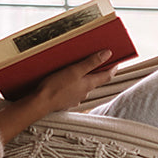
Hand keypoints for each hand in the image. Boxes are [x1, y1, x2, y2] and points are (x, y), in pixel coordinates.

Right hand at [0, 50, 117, 144]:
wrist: (40, 103)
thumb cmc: (56, 86)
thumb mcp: (75, 70)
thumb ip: (91, 62)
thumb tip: (107, 54)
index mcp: (88, 84)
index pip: (106, 76)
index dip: (112, 69)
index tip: (117, 63)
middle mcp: (84, 93)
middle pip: (95, 81)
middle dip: (97, 73)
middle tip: (97, 64)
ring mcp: (75, 98)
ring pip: (83, 87)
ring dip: (83, 80)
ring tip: (78, 71)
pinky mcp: (65, 101)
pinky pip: (72, 91)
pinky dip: (72, 86)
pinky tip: (65, 82)